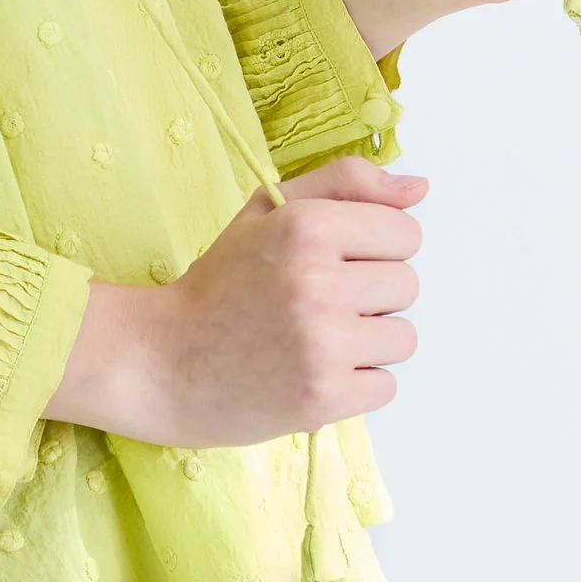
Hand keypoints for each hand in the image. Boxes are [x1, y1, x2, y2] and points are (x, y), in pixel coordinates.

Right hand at [46, 157, 427, 448]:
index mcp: (307, 226)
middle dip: (370, 295)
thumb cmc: (220, 283)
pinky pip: (386, 386)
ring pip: (403, 338)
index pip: (405, 232)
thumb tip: (420, 188)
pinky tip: (312, 373)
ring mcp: (322, 343)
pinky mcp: (323, 397)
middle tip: (315, 304)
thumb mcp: (270, 212)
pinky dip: (355, 385)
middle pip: (407, 285)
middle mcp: (318, 281)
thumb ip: (346, 184)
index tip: (334, 262)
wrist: (160, 362)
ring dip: (368, 343)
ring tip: (316, 340)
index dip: (374, 247)